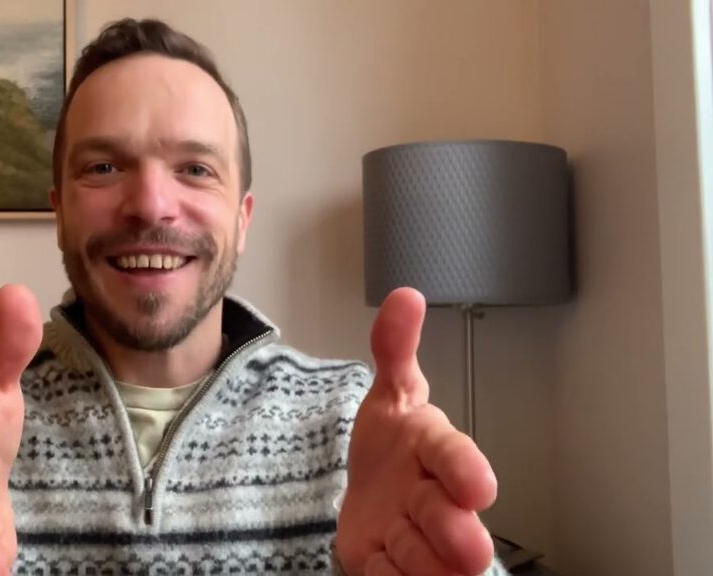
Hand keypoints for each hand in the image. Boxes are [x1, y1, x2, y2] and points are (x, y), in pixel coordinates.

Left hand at [336, 288, 497, 575]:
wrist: (371, 493)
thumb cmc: (392, 447)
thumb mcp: (391, 395)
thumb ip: (395, 349)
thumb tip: (405, 297)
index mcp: (435, 452)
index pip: (454, 456)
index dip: (465, 469)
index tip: (480, 487)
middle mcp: (434, 499)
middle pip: (447, 517)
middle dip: (455, 531)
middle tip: (468, 552)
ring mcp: (414, 537)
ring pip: (421, 556)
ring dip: (418, 559)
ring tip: (405, 551)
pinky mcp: (389, 567)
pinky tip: (382, 565)